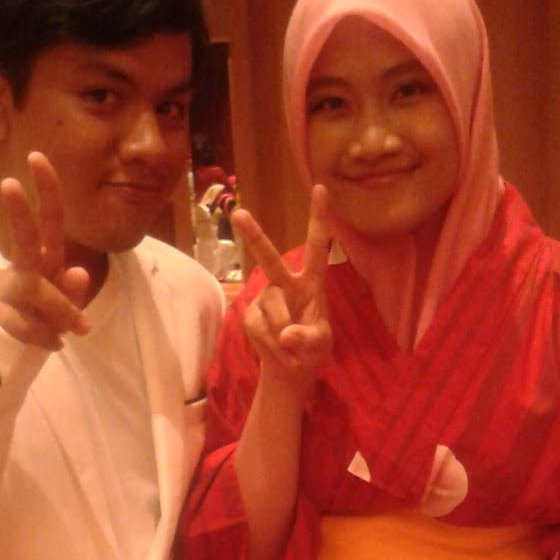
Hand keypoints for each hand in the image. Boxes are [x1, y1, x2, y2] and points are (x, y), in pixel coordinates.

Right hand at [0, 152, 90, 349]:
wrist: (2, 353)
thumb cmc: (35, 324)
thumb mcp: (61, 312)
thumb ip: (71, 295)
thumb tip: (78, 271)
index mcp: (42, 262)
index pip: (48, 222)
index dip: (47, 191)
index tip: (37, 157)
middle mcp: (23, 269)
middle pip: (24, 237)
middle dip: (19, 211)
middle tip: (8, 182)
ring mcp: (4, 290)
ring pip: (34, 288)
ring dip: (61, 310)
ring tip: (77, 330)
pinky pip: (27, 324)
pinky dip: (45, 337)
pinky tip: (52, 344)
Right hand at [232, 184, 332, 397]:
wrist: (289, 372)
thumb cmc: (311, 351)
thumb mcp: (320, 347)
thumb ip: (309, 339)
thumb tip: (287, 335)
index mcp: (311, 283)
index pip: (317, 246)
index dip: (318, 219)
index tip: (320, 188)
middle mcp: (286, 284)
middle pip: (269, 259)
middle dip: (254, 236)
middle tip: (238, 213)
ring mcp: (265, 299)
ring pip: (272, 310)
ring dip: (283, 335)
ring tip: (291, 349)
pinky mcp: (250, 315)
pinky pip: (259, 328)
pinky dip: (271, 345)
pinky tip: (276, 350)